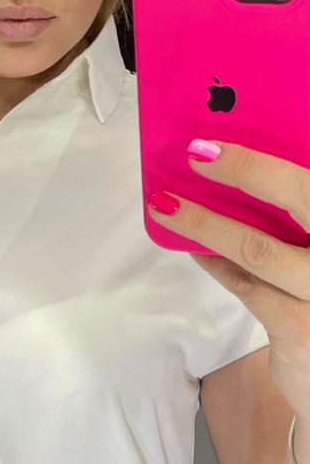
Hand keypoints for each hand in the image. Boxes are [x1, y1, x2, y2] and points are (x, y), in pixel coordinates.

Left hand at [146, 138, 309, 413]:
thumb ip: (300, 221)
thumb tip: (246, 178)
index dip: (271, 157)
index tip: (233, 135)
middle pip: (303, 196)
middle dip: (247, 170)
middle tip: (197, 154)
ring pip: (258, 248)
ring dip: (206, 222)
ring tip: (167, 205)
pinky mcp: (300, 328)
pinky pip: (245, 285)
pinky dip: (215, 263)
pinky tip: (194, 247)